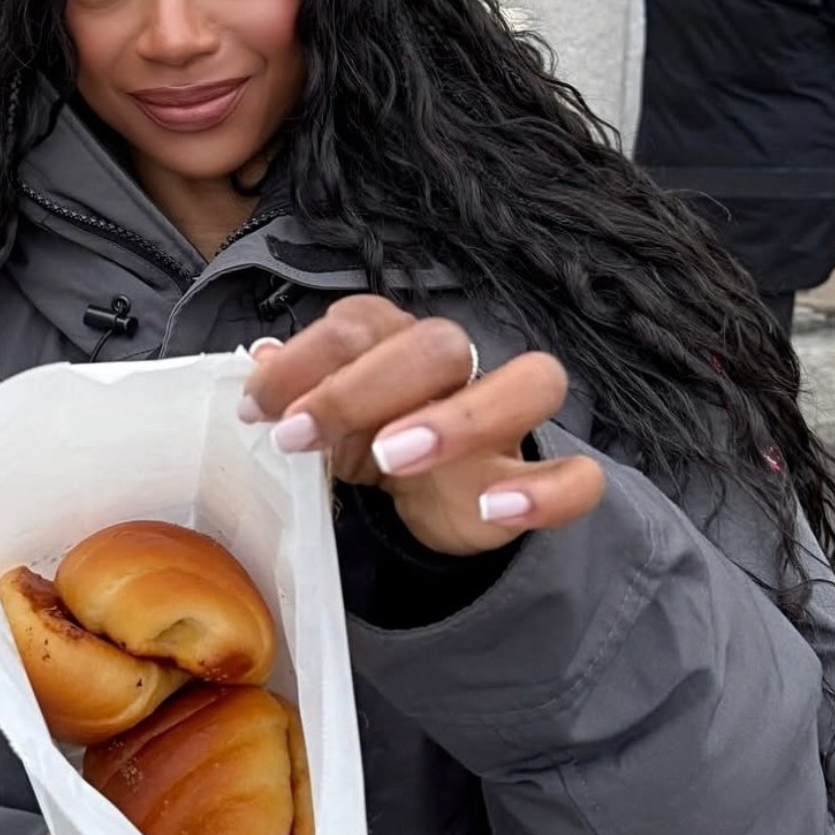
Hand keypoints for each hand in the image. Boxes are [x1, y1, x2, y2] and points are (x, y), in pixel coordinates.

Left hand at [240, 295, 605, 555]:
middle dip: (364, 387)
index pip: (361, 323)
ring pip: (531, 382)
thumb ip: (297, 388)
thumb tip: (257, 360)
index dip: (305, 362)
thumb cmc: (371, 437)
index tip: (259, 411)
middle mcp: (460, 367)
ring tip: (391, 458)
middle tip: (301, 437)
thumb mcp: (325, 418)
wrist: (434, 496)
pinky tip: (493, 510)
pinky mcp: (535, 478)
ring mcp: (507, 421)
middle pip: (439, 344)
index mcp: (397, 341)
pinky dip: (545, 493)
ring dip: (459, 417)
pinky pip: (577, 478)